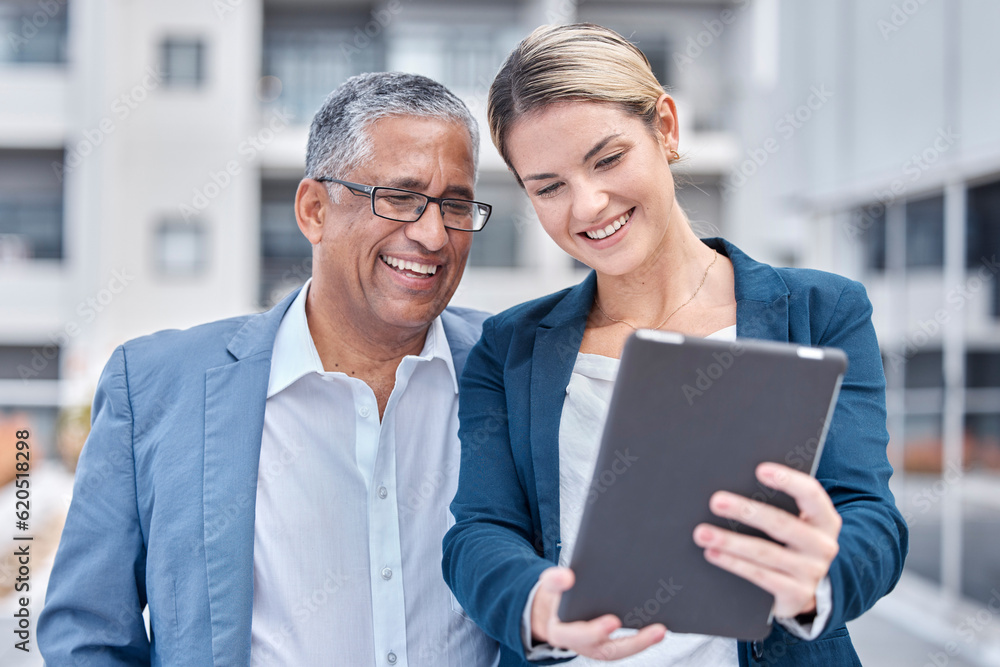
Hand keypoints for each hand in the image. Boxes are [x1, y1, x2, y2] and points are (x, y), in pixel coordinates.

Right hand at [530, 567, 666, 660]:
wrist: (552, 611)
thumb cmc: (555, 597)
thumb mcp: (548, 584)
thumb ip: (554, 580)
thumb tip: (567, 576)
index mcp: (562, 632)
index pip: (577, 634)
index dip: (595, 631)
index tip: (614, 622)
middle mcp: (581, 645)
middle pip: (606, 649)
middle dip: (631, 642)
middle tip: (654, 630)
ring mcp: (596, 646)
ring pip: (620, 650)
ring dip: (642, 642)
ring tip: (661, 629)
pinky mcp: (607, 644)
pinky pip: (625, 645)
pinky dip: (641, 638)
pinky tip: (658, 627)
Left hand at [693, 462, 841, 617]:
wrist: (814, 590)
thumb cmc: (796, 545)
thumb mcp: (799, 524)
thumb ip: (780, 505)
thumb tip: (736, 485)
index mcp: (825, 520)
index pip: (811, 494)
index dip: (788, 480)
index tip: (760, 469)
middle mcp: (823, 545)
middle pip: (781, 524)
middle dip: (745, 511)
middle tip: (715, 501)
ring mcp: (811, 572)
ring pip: (764, 553)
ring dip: (729, 541)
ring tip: (702, 533)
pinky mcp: (797, 594)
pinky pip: (760, 576)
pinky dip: (733, 563)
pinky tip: (712, 553)